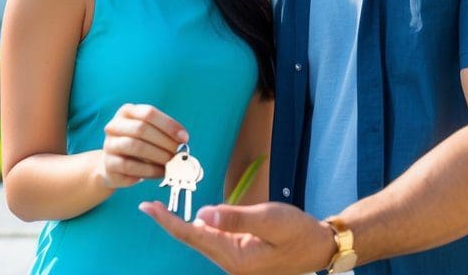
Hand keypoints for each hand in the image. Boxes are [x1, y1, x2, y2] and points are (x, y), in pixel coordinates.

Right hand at [99, 103, 187, 188]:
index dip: (168, 125)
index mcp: (127, 112)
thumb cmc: (138, 146)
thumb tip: (182, 142)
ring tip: (170, 162)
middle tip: (178, 152)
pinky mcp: (109, 164)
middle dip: (164, 141)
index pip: (149, 113)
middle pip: (141, 128)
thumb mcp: (149, 134)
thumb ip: (163, 134)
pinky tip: (160, 172)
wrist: (112, 165)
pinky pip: (131, 166)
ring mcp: (109, 144)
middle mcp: (114, 125)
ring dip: (158, 155)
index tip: (184, 137)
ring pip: (136, 146)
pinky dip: (150, 170)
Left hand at [139, 200, 335, 274]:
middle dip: (172, 222)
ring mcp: (235, 260)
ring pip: (203, 239)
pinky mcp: (241, 253)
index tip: (147, 208)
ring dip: (186, 224)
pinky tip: (199, 217)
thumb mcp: (269, 219)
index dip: (169, 221)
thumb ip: (235, 217)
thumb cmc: (298, 232)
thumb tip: (201, 214)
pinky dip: (203, 226)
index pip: (193, 236)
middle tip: (150, 205)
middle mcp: (230, 263)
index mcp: (235, 257)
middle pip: (194, 239)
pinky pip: (215, 238)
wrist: (320, 247)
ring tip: (166, 209)